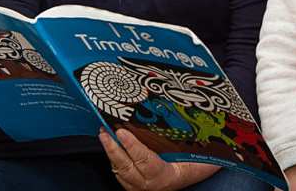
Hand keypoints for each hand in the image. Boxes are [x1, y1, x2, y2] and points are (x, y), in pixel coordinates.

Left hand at [99, 127, 218, 190]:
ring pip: (121, 171)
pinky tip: (110, 145)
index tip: (121, 132)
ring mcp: (139, 188)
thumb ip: (185, 139)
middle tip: (105, 132)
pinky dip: (114, 159)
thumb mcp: (191, 152)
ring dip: (110, 152)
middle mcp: (150, 185)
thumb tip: (180, 112)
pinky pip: (120, 174)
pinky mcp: (132, 187)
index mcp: (166, 175)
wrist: (187, 179)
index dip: (133, 146)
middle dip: (114, 148)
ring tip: (103, 133)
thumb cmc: (191, 163)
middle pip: (127, 167)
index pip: (146, 161)